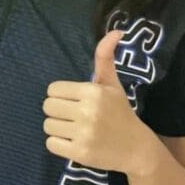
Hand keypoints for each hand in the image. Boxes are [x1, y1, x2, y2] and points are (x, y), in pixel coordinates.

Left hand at [42, 30, 159, 177]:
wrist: (137, 148)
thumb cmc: (121, 112)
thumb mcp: (113, 84)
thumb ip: (106, 57)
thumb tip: (116, 31)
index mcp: (92, 91)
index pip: (53, 90)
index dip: (61, 96)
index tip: (75, 102)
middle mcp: (88, 111)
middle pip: (47, 107)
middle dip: (58, 112)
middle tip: (73, 117)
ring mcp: (84, 134)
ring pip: (48, 126)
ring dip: (58, 128)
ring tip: (75, 130)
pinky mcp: (80, 153)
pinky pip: (51, 144)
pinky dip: (59, 144)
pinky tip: (74, 142)